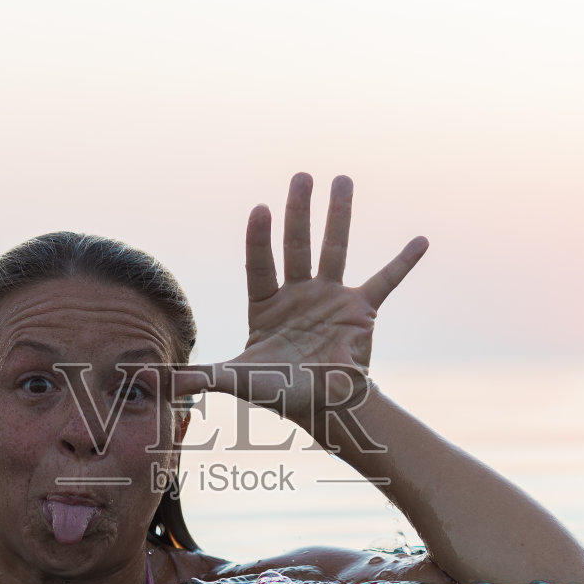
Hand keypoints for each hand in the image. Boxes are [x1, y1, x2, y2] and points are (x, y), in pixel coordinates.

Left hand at [187, 173, 426, 433]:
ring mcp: (330, 297)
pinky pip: (385, 281)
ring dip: (338, 216)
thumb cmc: (281, 391)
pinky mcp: (361, 310)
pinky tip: (421, 240)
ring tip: (342, 180)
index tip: (260, 210)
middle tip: (301, 176)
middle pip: (297, 245)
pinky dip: (403, 263)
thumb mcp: (240, 382)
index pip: (260, 265)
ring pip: (334, 249)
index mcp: (266, 305)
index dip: (259, 239)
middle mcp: (297, 293)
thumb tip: (163, 382)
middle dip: (298, 210)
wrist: (323, 407)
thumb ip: (206, 378)